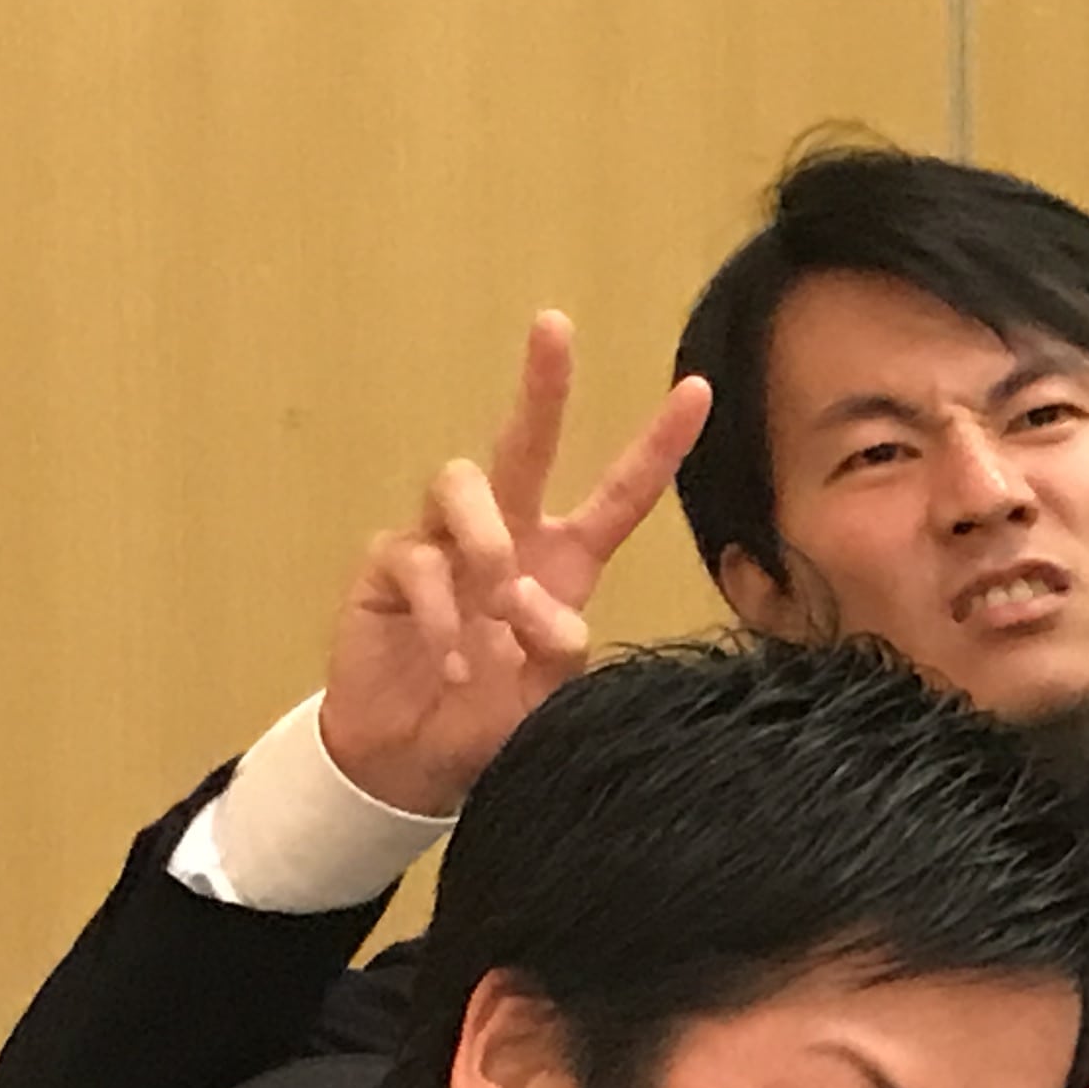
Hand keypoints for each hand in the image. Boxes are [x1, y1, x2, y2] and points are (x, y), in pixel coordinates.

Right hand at [317, 312, 713, 814]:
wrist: (412, 761)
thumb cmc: (487, 721)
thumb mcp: (544, 700)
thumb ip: (557, 653)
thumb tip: (538, 604)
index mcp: (563, 564)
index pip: (618, 498)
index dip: (657, 446)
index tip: (699, 390)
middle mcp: (507, 538)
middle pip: (524, 445)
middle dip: (543, 385)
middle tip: (556, 326)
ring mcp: (443, 544)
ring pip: (464, 484)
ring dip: (486, 544)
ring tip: (493, 608)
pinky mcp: (389, 565)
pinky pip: (417, 559)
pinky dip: (442, 613)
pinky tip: (454, 660)